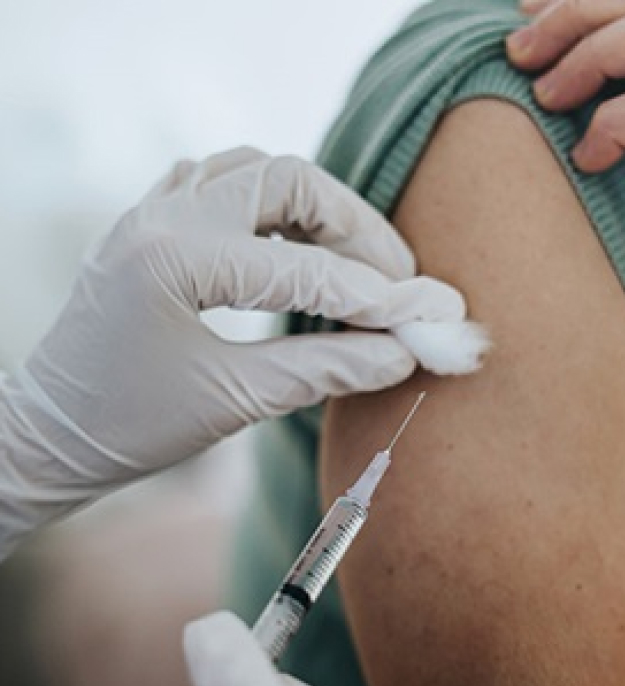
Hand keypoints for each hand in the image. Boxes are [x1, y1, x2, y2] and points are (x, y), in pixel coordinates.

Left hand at [0, 149, 464, 551]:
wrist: (53, 433)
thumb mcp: (236, 400)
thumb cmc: (130, 426)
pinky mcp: (152, 223)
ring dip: (316, 211)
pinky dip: (273, 210)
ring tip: (356, 265)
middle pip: (287, 179)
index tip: (431, 316)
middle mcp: (162, 215)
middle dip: (353, 228)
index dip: (378, 296)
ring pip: (258, 172)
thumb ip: (326, 369)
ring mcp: (152, 210)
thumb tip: (401, 356)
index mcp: (175, 257)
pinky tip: (297, 249)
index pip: (305, 268)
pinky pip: (225, 185)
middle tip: (396, 278)